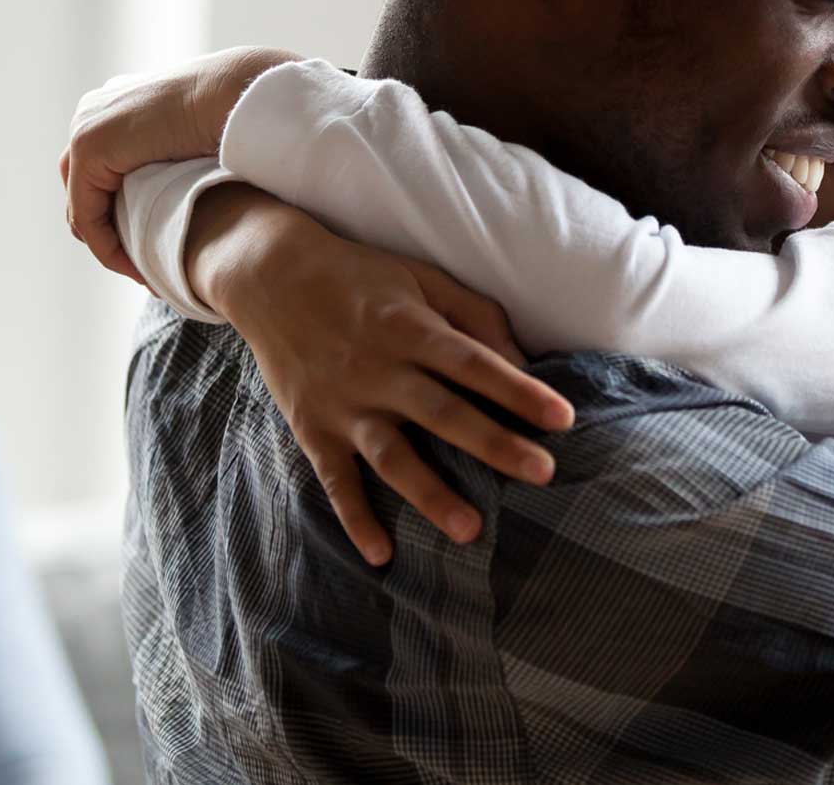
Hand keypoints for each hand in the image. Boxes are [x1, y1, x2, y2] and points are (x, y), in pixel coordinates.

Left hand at [59, 47, 299, 280]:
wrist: (238, 92)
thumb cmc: (235, 114)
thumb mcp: (194, 138)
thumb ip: (176, 155)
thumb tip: (186, 182)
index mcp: (115, 104)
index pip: (102, 174)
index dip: (123, 218)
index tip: (156, 250)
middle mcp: (92, 112)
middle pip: (86, 191)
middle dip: (112, 233)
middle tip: (147, 267)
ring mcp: (86, 127)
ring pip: (83, 207)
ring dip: (109, 245)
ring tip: (144, 272)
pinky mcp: (90, 148)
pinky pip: (86, 215)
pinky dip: (108, 247)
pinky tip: (139, 268)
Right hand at [192, 184, 575, 564]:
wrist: (271, 276)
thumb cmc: (362, 278)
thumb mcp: (422, 279)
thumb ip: (476, 316)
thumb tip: (524, 359)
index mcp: (411, 329)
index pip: (474, 363)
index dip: (519, 390)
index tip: (563, 417)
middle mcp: (379, 369)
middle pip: (443, 413)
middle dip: (495, 445)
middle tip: (543, 474)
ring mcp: (344, 404)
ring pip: (393, 456)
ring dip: (432, 495)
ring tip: (471, 531)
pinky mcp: (313, 428)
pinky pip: (335, 481)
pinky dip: (355, 519)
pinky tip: (382, 556)